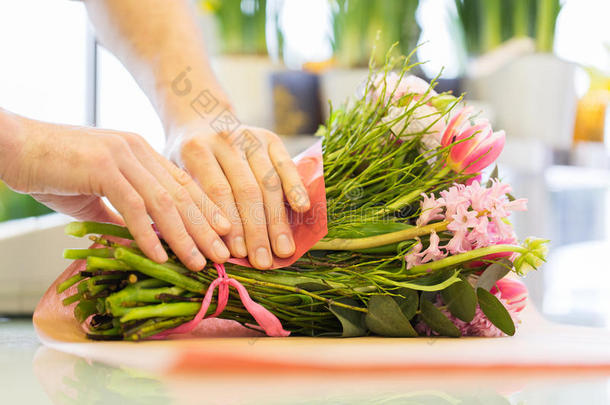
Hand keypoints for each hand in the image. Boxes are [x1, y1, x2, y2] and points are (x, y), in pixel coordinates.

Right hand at [0, 110, 231, 270]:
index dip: (206, 211)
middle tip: (226, 254)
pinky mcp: (103, 168)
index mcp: (141, 153)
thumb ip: (121, 211)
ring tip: (200, 262)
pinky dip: (147, 234)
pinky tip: (160, 256)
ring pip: (164, 202)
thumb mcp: (97, 194)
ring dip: (184, 236)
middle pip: (181, 194)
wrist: (14, 147)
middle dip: (206, 228)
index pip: (183, 185)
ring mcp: (122, 157)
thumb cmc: (53, 170)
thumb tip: (140, 236)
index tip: (225, 235)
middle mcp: (138, 151)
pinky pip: (133, 206)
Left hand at [167, 122, 310, 268]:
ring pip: (268, 182)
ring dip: (277, 219)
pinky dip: (296, 187)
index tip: (237, 254)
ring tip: (283, 249)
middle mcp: (226, 139)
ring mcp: (250, 136)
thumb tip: (202, 247)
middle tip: (263, 262)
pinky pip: (286, 165)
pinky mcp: (270, 137)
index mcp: (196, 149)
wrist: (199, 116)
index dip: (230, 224)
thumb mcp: (173, 172)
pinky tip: (302, 209)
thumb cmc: (184, 157)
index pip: (218, 191)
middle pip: (246, 190)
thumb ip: (188, 202)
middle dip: (256, 230)